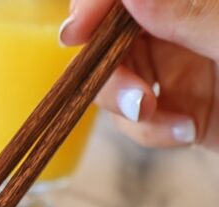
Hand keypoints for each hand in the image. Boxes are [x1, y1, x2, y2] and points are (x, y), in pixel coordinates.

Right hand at [60, 0, 218, 148]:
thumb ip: (187, 13)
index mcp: (193, 2)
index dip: (93, 8)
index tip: (74, 33)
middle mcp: (177, 31)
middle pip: (109, 42)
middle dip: (110, 75)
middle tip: (134, 100)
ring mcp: (176, 70)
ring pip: (116, 85)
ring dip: (128, 109)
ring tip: (162, 119)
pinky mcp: (177, 109)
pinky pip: (137, 122)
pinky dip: (152, 133)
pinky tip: (188, 132)